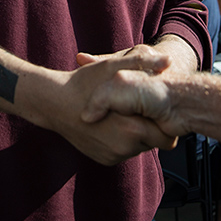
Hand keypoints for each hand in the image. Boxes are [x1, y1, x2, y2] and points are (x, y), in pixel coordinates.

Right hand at [39, 49, 181, 163]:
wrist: (52, 103)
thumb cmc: (82, 84)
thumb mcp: (113, 67)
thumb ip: (141, 64)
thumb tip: (167, 61)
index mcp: (133, 128)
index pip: (168, 137)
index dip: (163, 122)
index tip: (153, 111)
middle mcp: (124, 148)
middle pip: (153, 142)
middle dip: (148, 127)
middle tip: (134, 110)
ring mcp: (113, 155)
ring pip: (138, 147)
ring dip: (135, 134)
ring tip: (119, 116)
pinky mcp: (104, 160)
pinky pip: (123, 152)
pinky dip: (121, 141)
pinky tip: (109, 126)